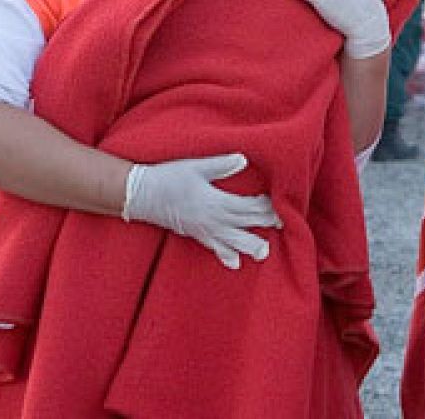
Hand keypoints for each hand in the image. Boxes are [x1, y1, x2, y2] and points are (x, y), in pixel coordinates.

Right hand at [121, 153, 280, 268]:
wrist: (140, 195)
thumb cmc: (168, 177)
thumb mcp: (195, 167)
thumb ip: (221, 165)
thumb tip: (244, 159)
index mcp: (216, 203)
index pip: (248, 207)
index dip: (265, 207)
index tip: (280, 205)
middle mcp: (212, 221)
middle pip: (245, 224)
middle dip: (265, 224)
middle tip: (284, 225)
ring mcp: (204, 230)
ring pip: (231, 242)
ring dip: (249, 246)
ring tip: (264, 253)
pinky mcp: (195, 234)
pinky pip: (213, 248)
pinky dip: (225, 256)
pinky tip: (234, 264)